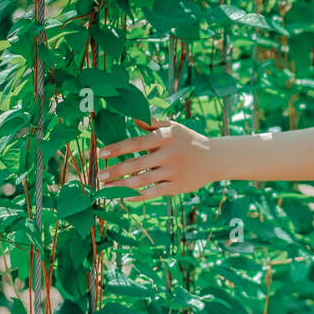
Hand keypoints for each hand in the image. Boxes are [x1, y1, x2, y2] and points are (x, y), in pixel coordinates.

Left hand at [97, 118, 212, 200]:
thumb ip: (152, 122)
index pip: (136, 142)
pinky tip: (124, 197)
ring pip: (142, 180)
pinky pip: (153, 192)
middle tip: (99, 176)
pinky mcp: (176, 187)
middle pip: (136, 164)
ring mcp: (172, 172)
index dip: (117, 148)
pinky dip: (138, 195)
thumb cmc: (189, 140)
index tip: (101, 152)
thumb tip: (133, 117)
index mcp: (165, 137)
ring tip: (105, 188)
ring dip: (121, 185)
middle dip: (115, 170)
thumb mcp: (174, 127)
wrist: (215, 158)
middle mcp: (168, 155)